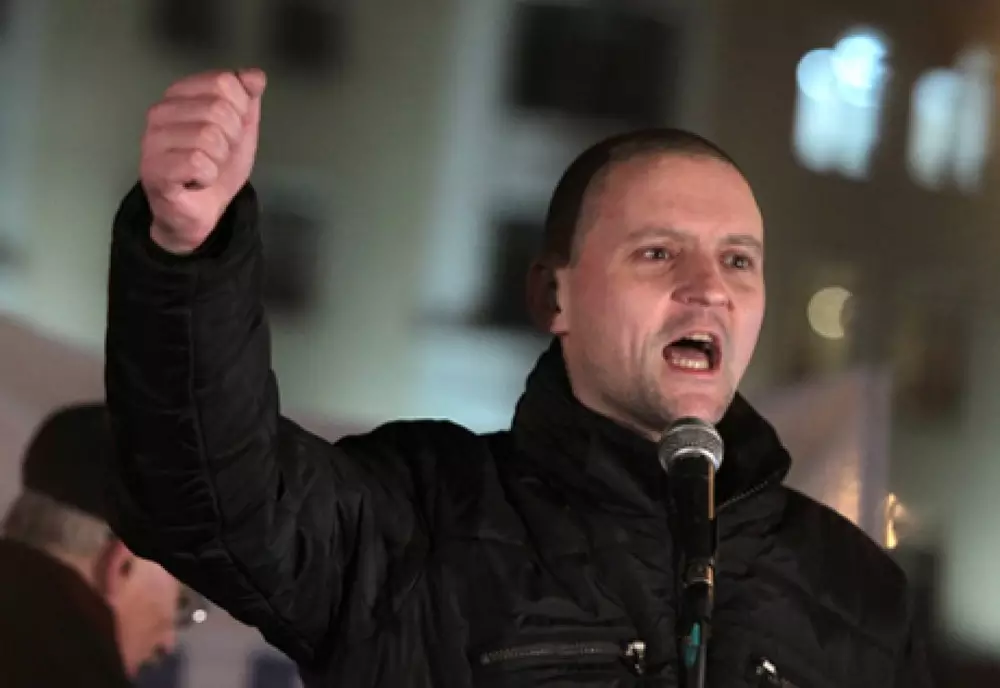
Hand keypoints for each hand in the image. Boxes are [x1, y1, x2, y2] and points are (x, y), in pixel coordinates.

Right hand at [140, 69, 266, 253]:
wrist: (201, 211)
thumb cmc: (216, 168)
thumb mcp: (241, 130)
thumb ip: (248, 100)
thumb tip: (255, 76)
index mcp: (180, 95)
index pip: (224, 82)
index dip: (239, 111)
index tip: (230, 132)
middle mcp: (160, 111)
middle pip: (218, 109)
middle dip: (231, 139)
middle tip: (218, 155)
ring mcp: (152, 140)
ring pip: (210, 137)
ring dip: (219, 160)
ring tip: (207, 168)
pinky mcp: (154, 169)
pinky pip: (198, 163)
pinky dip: (208, 177)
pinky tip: (197, 181)